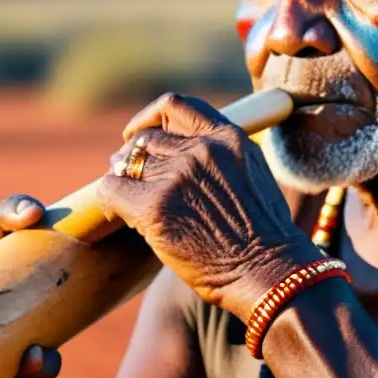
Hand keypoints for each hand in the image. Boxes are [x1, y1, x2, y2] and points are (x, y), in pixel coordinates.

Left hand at [98, 93, 320, 322]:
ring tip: (126, 202)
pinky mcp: (155, 205)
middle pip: (146, 139)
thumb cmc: (264, 237)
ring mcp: (178, 175)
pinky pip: (111, 190)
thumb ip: (222, 157)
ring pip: (127, 164)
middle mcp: (201, 149)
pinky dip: (108, 200)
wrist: (268, 272)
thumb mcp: (252, 176)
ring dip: (122, 181)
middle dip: (133, 158)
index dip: (149, 118)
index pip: (175, 105)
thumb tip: (184, 156)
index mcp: (227, 137)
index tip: (137, 134)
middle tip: (129, 179)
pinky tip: (116, 214)